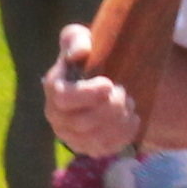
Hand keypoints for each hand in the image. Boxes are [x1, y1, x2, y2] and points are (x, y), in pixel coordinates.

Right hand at [45, 22, 144, 157]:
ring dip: (118, 122)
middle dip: (110, 109)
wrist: (99, 78)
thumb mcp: (79, 38)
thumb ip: (76, 39)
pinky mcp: (88, 147)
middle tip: (124, 93)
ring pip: (95, 139)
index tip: (109, 84)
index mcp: (54, 89)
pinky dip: (124, 135)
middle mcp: (57, 117)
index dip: (87, 94)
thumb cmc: (88, 56)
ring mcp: (71, 136)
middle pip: (82, 123)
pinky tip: (132, 118)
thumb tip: (81, 51)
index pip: (63, 98)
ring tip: (129, 104)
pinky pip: (106, 149)